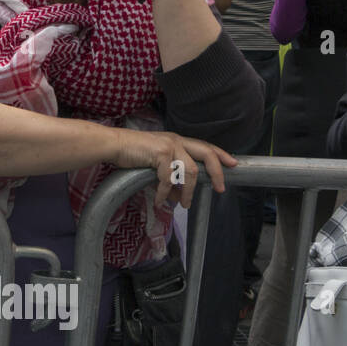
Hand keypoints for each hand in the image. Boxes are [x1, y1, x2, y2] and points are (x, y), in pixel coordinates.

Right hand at [112, 129, 235, 209]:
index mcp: (177, 141)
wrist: (113, 145)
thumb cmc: (131, 154)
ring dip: (188, 191)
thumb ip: (169, 181)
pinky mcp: (160, 153)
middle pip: (206, 154)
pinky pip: (168, 179)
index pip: (205, 146)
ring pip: (189, 171)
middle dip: (216, 172)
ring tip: (184, 204)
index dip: (220, 155)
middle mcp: (177, 140)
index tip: (233, 164)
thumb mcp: (154, 167)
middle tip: (220, 188)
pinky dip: (164, 193)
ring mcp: (169, 146)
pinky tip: (158, 201)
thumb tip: (179, 198)